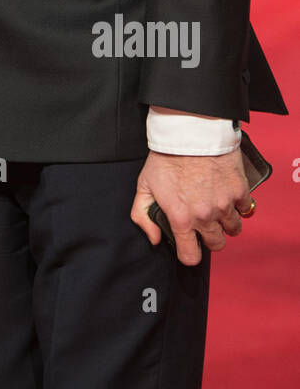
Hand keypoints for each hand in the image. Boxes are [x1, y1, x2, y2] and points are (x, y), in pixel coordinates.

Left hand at [131, 149, 249, 265]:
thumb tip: (154, 239)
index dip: (189, 253)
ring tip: (217, 208)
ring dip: (226, 222)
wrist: (189, 132)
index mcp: (180, 218)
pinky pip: (245, 209)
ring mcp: (224, 204)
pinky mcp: (239, 190)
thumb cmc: (165, 157)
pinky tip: (228, 195)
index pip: (191, 256)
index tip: (189, 244)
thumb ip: (143, 216)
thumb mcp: (144, 185)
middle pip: (217, 245)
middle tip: (204, 222)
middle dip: (210, 237)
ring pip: (234, 229)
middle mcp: (204, 216)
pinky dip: (239, 205)